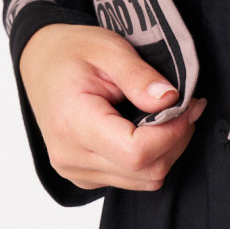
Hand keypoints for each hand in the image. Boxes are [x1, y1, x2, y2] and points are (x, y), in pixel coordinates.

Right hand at [19, 23, 205, 190]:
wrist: (41, 61)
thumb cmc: (73, 51)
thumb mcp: (109, 48)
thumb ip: (140, 76)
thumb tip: (170, 100)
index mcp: (74, 123)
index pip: (136, 151)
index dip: (173, 133)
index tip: (188, 105)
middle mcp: (71, 156)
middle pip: (145, 171)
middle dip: (177, 140)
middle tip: (188, 106)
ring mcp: (75, 170)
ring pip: (143, 180)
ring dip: (167, 150)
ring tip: (171, 115)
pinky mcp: (84, 175)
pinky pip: (131, 179)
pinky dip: (151, 157)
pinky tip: (150, 128)